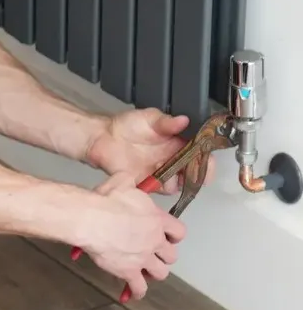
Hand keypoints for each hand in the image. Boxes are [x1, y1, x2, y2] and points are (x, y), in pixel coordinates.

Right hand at [79, 172, 185, 299]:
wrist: (91, 219)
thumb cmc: (105, 200)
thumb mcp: (121, 181)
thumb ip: (130, 182)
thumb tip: (126, 178)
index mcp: (157, 219)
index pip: (179, 232)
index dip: (174, 236)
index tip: (167, 237)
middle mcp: (155, 240)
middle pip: (171, 256)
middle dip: (163, 256)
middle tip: (152, 254)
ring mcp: (144, 258)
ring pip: (161, 273)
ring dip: (153, 273)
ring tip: (144, 272)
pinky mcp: (129, 272)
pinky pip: (139, 287)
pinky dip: (137, 291)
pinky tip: (134, 293)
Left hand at [86, 109, 211, 193]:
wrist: (103, 136)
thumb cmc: (128, 124)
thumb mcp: (150, 118)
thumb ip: (166, 122)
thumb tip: (183, 120)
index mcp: (179, 145)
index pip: (201, 157)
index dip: (206, 163)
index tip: (206, 165)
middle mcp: (172, 161)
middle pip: (191, 176)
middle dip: (191, 177)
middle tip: (184, 171)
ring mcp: (159, 173)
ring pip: (174, 186)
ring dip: (172, 182)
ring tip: (161, 170)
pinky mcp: (144, 182)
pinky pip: (154, 191)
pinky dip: (154, 188)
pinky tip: (148, 178)